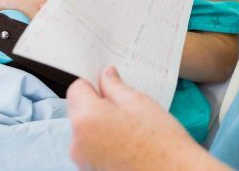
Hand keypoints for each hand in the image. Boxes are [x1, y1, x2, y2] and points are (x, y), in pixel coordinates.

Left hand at [68, 67, 223, 170]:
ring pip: (86, 131)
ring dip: (102, 126)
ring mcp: (83, 161)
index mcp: (86, 119)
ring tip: (131, 130)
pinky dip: (105, 144)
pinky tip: (128, 144)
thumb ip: (115, 86)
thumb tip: (106, 76)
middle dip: (98, 106)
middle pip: (79, 111)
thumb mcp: (139, 102)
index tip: (109, 85)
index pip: (77, 88)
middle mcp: (77, 142)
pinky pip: (92, 149)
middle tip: (126, 108)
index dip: (94, 84)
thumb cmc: (161, 144)